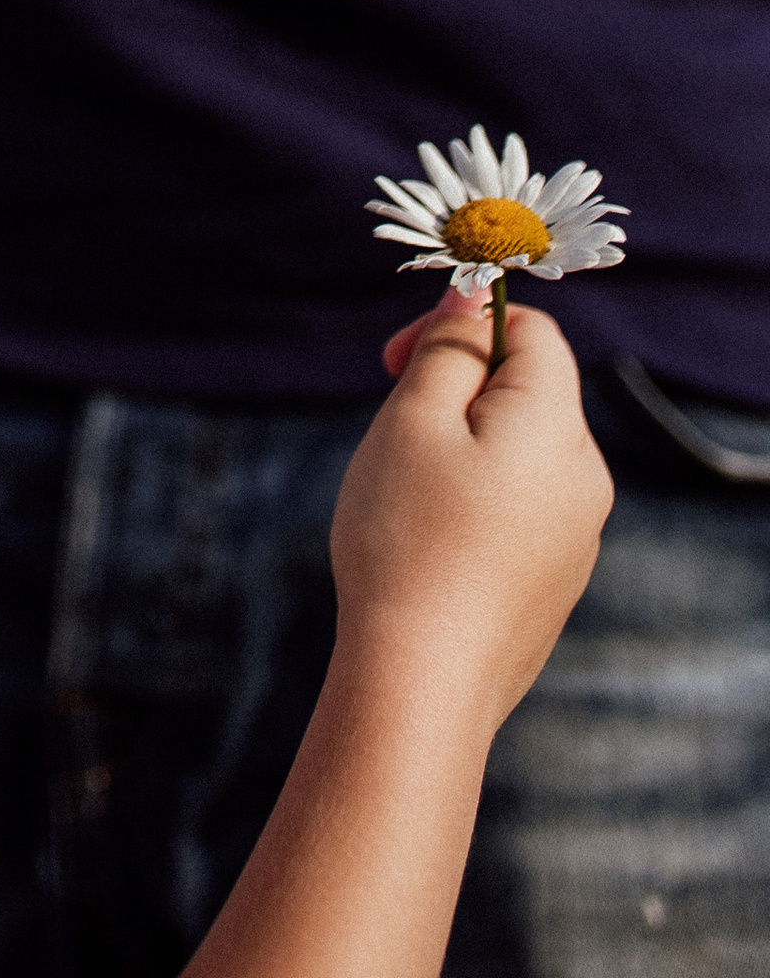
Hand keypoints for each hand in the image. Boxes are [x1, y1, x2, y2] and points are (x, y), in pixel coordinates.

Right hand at [330, 292, 612, 732]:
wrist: (423, 681)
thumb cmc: (408, 538)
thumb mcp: (413, 419)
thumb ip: (449, 348)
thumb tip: (473, 300)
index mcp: (558, 427)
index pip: (532, 331)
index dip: (462, 324)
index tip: (395, 362)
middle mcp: (586, 478)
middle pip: (528, 391)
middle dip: (457, 388)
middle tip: (395, 427)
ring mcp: (577, 536)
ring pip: (519, 451)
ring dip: (461, 445)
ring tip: (406, 493)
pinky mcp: (556, 581)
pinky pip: (520, 507)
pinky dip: (475, 500)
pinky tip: (429, 542)